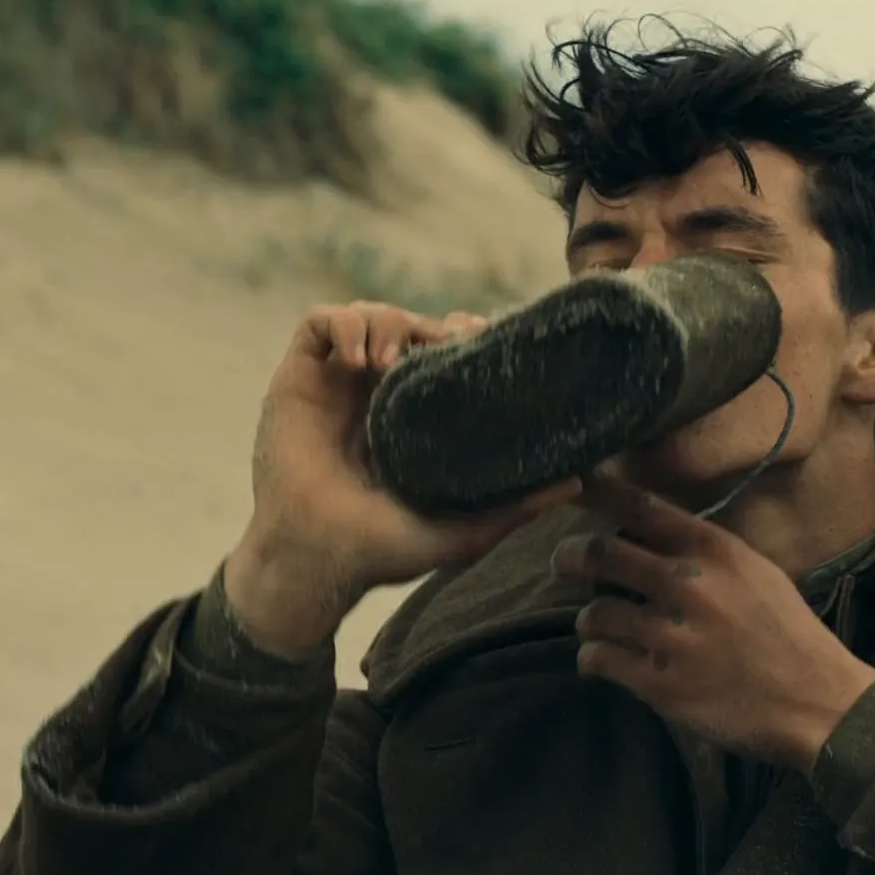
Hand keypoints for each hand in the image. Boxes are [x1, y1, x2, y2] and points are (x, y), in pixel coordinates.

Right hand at [228, 301, 577, 653]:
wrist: (314, 559)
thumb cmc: (382, 550)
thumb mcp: (461, 531)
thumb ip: (515, 507)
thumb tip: (576, 481)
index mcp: (416, 417)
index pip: (446, 353)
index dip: (465, 335)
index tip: (484, 342)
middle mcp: (378, 392)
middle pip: (413, 325)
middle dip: (433, 326)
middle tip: (446, 345)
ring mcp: (337, 381)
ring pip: (370, 315)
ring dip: (388, 322)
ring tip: (390, 361)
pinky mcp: (299, 376)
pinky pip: (319, 320)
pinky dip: (343, 324)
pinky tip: (358, 359)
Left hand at [549, 471, 874, 771]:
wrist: (818, 704)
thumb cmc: (789, 637)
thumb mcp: (757, 574)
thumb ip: (707, 553)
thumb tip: (651, 536)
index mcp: (716, 552)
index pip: (642, 507)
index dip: (599, 493)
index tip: (573, 487)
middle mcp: (689, 585)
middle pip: (601, 554)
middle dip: (570, 557)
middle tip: (562, 562)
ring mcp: (670, 636)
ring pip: (593, 613)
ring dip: (588, 620)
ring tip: (597, 626)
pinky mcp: (658, 683)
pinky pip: (598, 659)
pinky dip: (592, 658)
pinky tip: (600, 661)